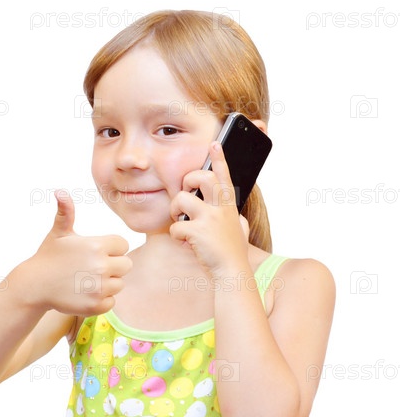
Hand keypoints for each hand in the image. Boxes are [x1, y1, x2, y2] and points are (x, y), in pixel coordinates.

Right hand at [25, 190, 132, 315]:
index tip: (97, 252)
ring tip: (88, 280)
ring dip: (108, 283)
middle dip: (114, 265)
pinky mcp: (95, 305)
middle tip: (94, 267)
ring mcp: (98, 287)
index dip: (112, 248)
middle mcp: (100, 266)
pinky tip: (86, 293)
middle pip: (126, 265)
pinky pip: (112, 301)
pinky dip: (102, 300)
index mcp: (96, 245)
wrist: (34, 285)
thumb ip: (66, 212)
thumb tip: (60, 192)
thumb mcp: (59, 232)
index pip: (123, 245)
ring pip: (119, 284)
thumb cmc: (49, 256)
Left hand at [169, 142, 249, 274]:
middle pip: (202, 177)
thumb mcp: (240, 230)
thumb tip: (239, 218)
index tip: (214, 143)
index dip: (219, 158)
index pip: (224, 176)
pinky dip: (177, 236)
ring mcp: (210, 219)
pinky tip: (186, 244)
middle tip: (185, 192)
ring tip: (181, 221)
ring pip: (181, 199)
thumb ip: (237, 220)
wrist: (232, 272)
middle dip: (188, 180)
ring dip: (175, 210)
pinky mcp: (198, 232)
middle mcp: (221, 208)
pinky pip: (176, 226)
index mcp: (229, 205)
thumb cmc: (233, 252)